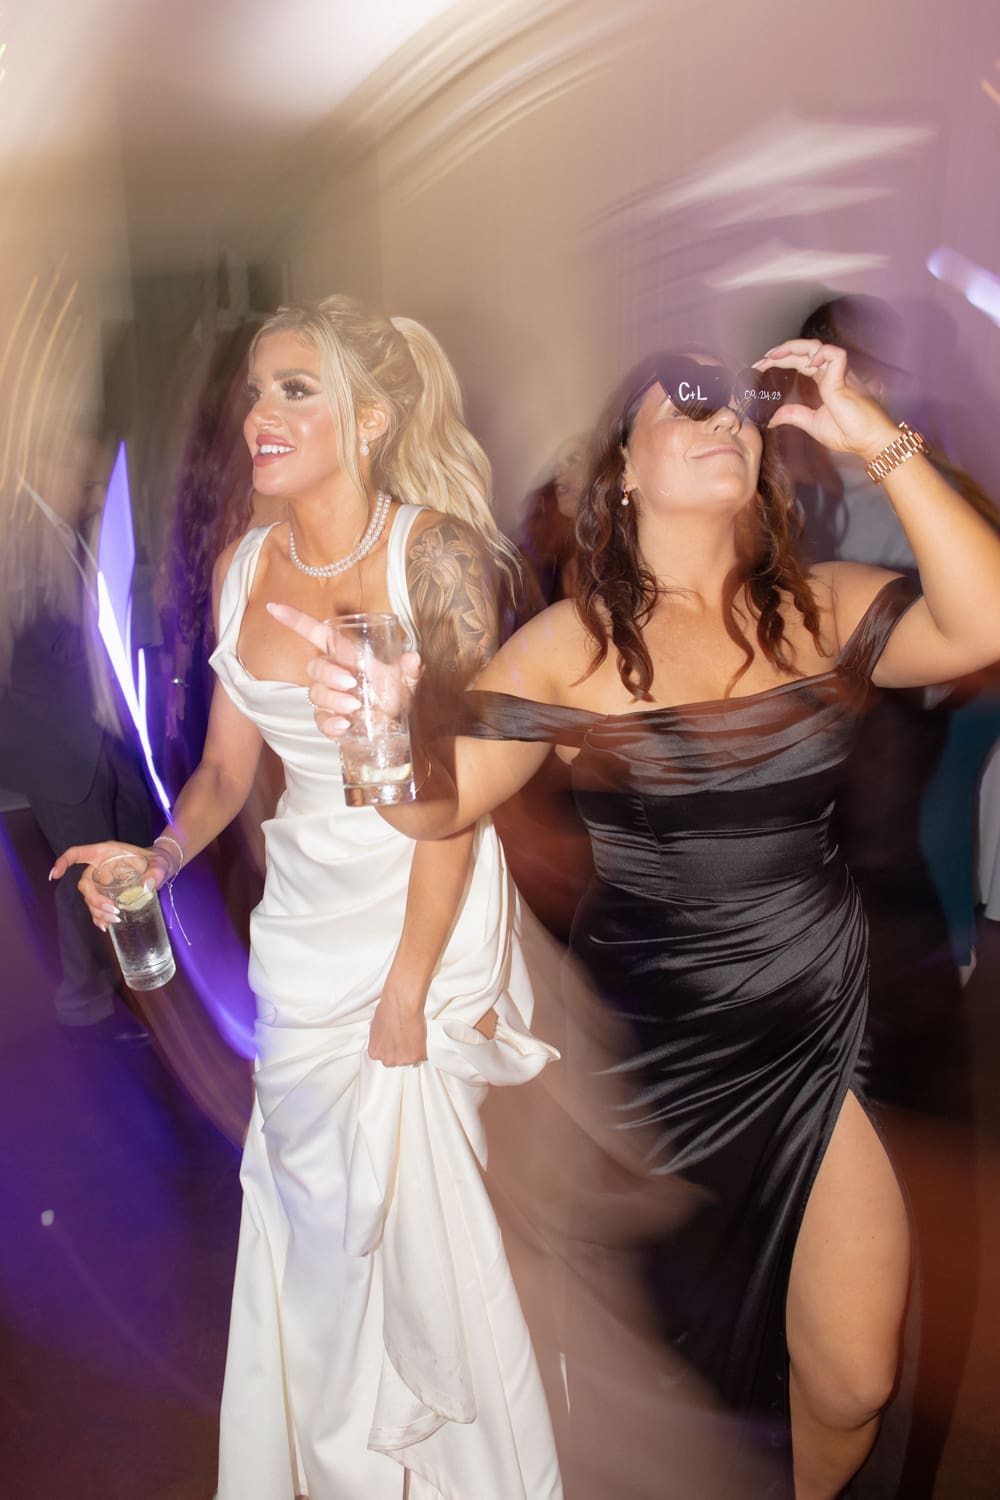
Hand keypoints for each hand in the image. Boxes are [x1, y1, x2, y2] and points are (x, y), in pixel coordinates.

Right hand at [49, 841, 172, 931]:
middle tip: (112, 911)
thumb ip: (156, 871)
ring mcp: (102, 881)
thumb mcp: (160, 863)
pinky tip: (104, 926)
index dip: (63, 862)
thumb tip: (147, 886)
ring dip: (96, 911)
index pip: (77, 854)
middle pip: (85, 883)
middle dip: (94, 900)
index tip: (55, 875)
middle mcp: (99, 866)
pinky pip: (96, 906)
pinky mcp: (107, 893)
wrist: (162, 867)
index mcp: (105, 853)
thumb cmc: (158, 860)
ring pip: (89, 897)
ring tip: (112, 922)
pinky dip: (98, 917)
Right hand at [266, 601, 421, 739]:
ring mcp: (329, 698)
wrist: (396, 725)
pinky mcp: (329, 720)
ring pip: (315, 694)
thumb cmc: (395, 695)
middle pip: (315, 667)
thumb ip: (409, 670)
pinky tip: (345, 726)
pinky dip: (330, 724)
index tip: (273, 607)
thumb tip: (412, 658)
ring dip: (332, 699)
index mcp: (347, 656)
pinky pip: (320, 720)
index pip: (315, 634)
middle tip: (351, 684)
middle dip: (328, 674)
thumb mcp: (407, 680)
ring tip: (354, 706)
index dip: (295, 620)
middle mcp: (333, 674)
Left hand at [367, 992, 427, 1065]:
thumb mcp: (376, 1024)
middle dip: (400, 1051)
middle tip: (405, 1038)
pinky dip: (422, 1050)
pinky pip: (421, 1057)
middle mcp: (387, 1059)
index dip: (392, 1048)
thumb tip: (383, 1033)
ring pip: (409, 1059)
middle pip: (395, 1060)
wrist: (402, 1006)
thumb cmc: (389, 1010)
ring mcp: (402, 1060)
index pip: (384, 1057)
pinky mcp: (415, 1058)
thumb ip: (380, 1035)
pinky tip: (419, 1038)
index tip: (396, 1043)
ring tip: (412, 1035)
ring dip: (411, 1050)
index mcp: (375, 1052)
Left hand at [755, 340, 899, 463]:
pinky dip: (821, 354)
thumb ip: (794, 416)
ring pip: (817, 347)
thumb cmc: (848, 432)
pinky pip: (835, 354)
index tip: (761, 366)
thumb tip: (773, 418)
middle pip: (805, 351)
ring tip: (775, 355)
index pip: (800, 362)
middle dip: (781, 351)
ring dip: (794, 347)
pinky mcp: (845, 378)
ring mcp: (838, 373)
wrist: (867, 441)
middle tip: (762, 359)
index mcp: (824, 381)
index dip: (781, 360)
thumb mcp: (812, 424)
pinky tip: (808, 364)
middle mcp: (831, 373)